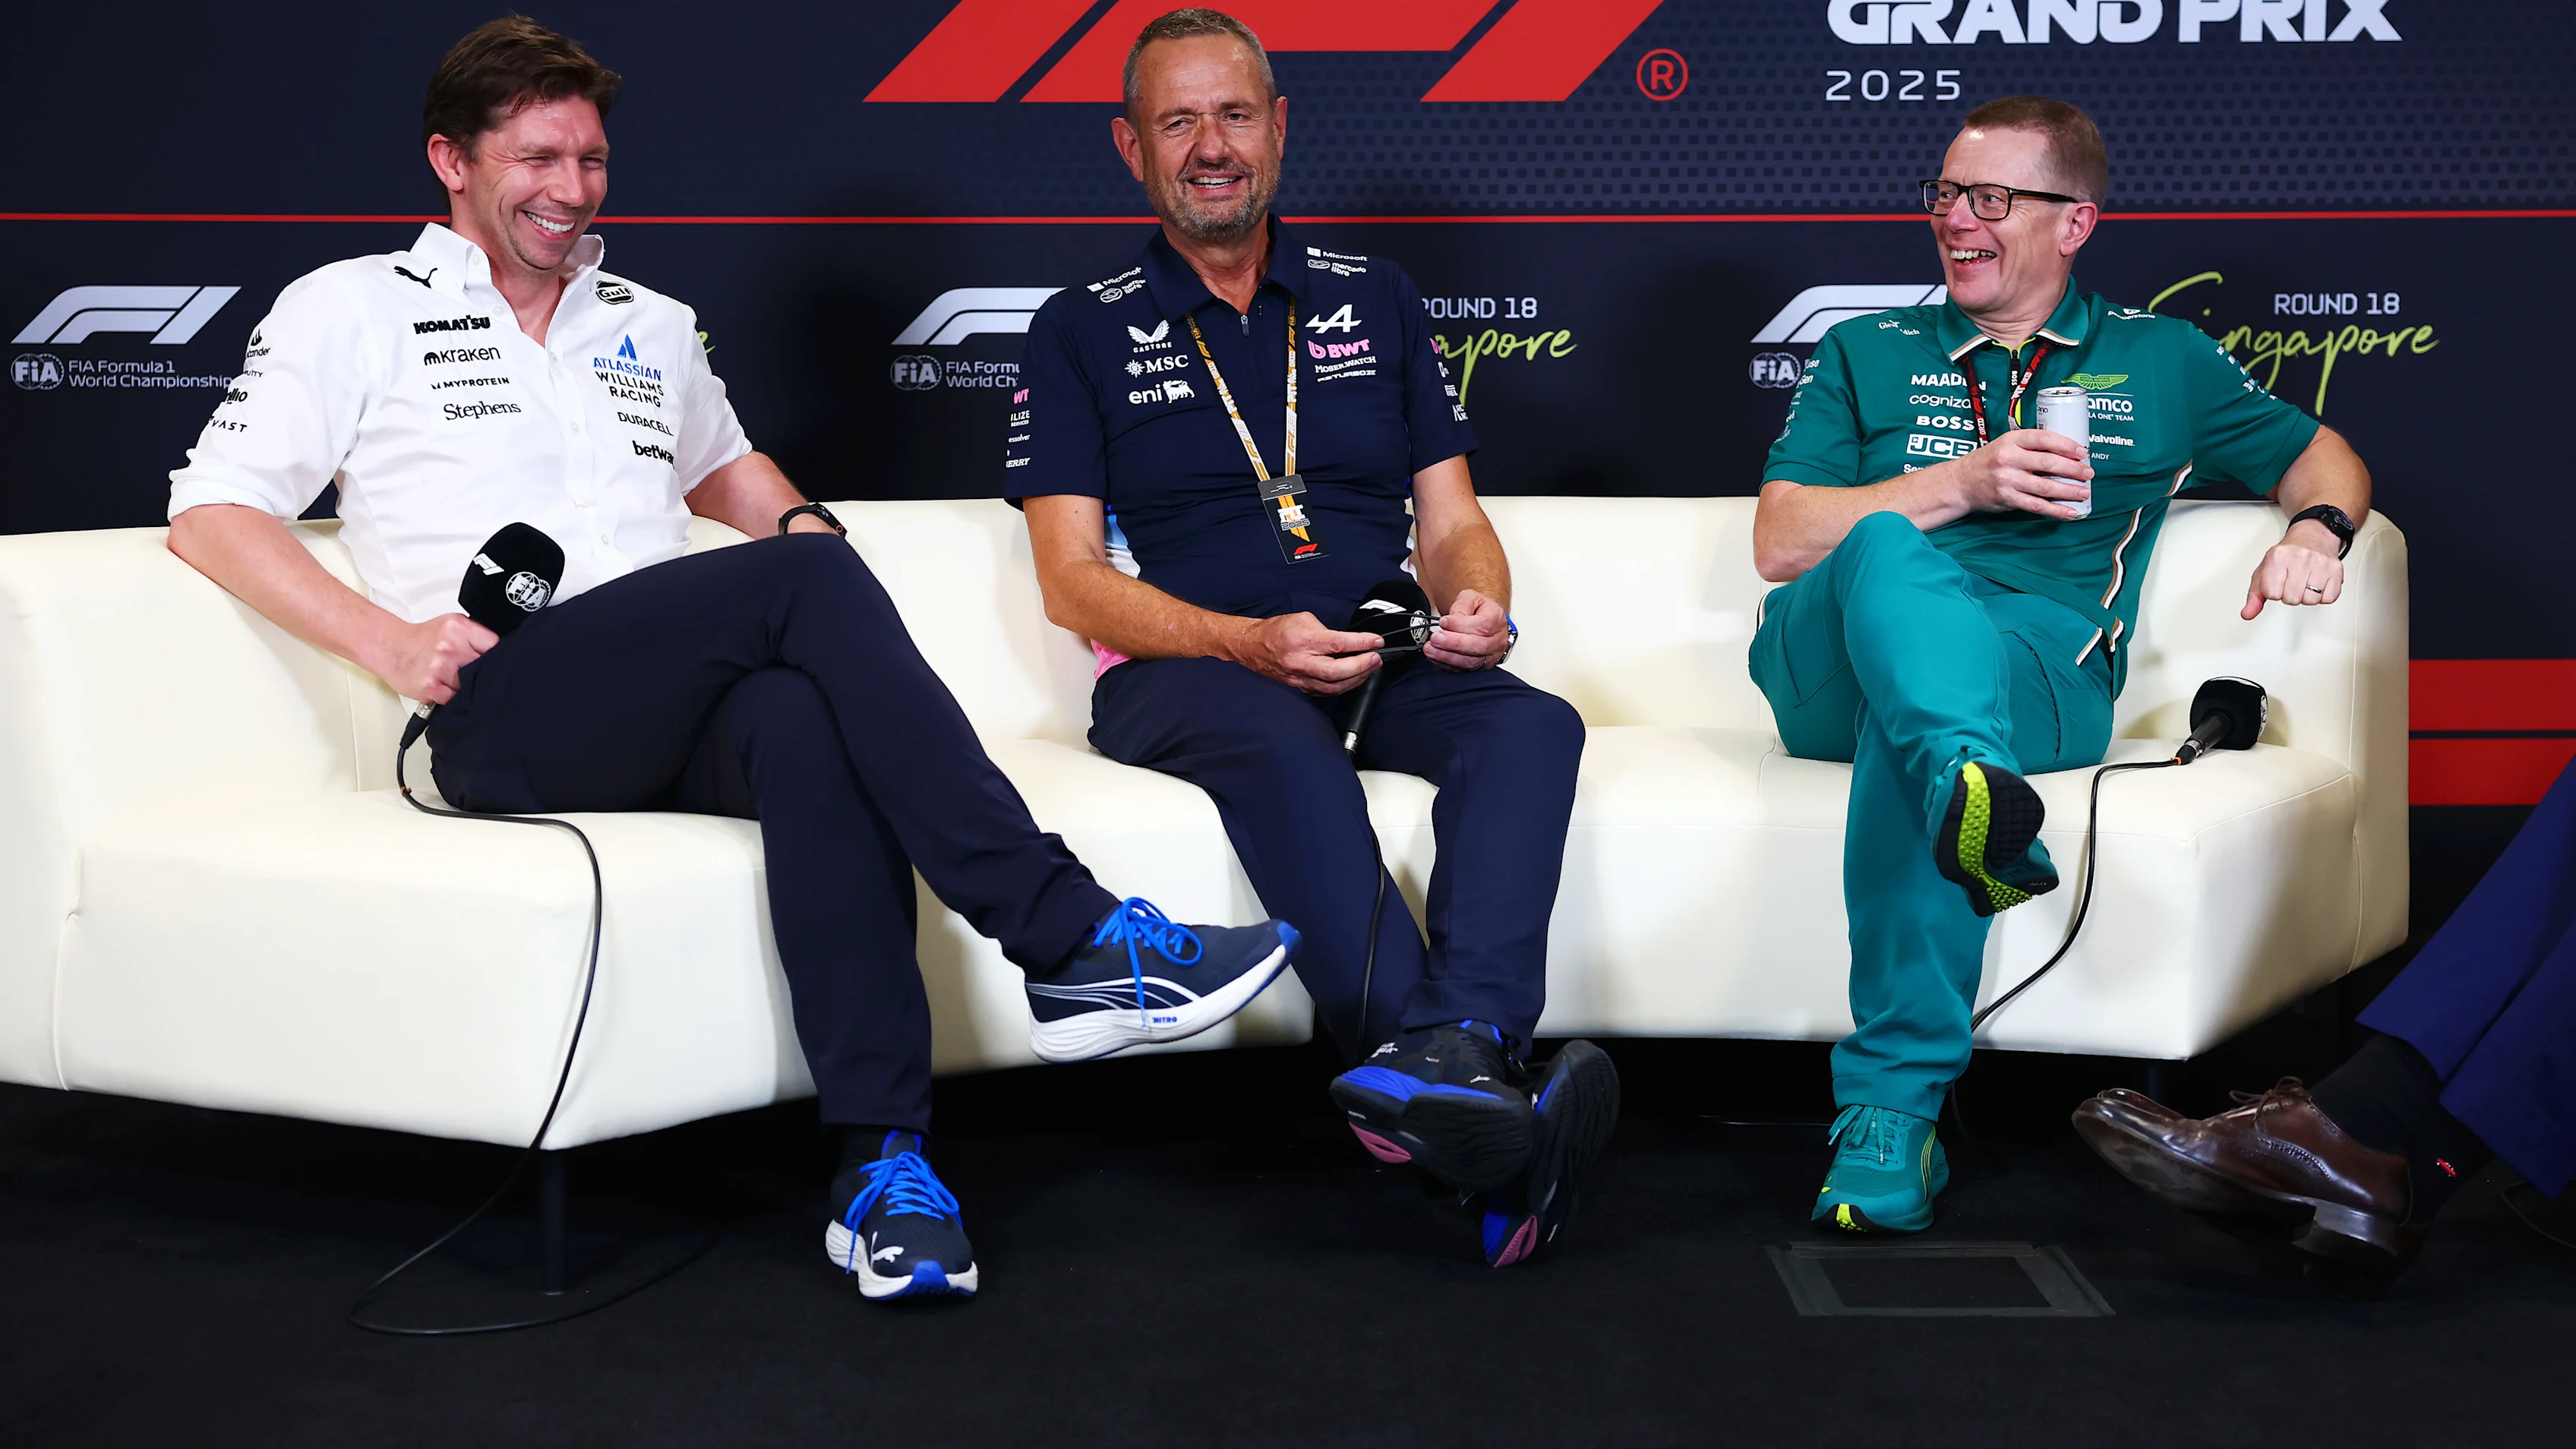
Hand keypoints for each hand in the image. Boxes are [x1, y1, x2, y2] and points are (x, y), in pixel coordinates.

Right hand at [374, 613, 497, 703]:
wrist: (391, 649)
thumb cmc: (422, 639)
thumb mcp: (452, 625)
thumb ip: (475, 635)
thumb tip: (499, 650)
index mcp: (459, 628)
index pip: (494, 646)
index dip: (498, 656)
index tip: (495, 662)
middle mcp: (450, 647)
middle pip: (484, 668)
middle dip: (481, 673)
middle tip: (472, 672)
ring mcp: (440, 668)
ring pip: (471, 686)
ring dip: (468, 686)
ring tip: (456, 679)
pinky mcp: (430, 687)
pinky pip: (455, 699)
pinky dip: (453, 697)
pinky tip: (446, 688)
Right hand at [1232, 612, 1385, 695]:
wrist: (1252, 647)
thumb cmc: (1277, 631)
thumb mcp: (1303, 619)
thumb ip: (1327, 630)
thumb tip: (1348, 641)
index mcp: (1302, 641)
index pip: (1337, 644)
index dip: (1361, 643)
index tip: (1377, 641)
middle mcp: (1300, 663)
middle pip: (1337, 672)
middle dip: (1362, 666)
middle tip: (1376, 658)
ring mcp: (1300, 679)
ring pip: (1334, 687)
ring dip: (1357, 678)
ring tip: (1370, 667)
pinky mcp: (1300, 688)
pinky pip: (1326, 692)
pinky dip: (1344, 686)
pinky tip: (1354, 678)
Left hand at [1426, 587, 1510, 670]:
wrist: (1484, 619)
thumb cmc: (1478, 609)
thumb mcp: (1470, 598)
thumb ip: (1461, 607)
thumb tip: (1451, 620)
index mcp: (1497, 619)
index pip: (1483, 625)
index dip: (1461, 625)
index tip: (1444, 621)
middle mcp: (1497, 640)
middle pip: (1479, 646)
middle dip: (1454, 643)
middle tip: (1435, 638)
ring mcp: (1490, 656)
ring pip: (1472, 662)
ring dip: (1448, 656)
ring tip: (1431, 649)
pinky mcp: (1480, 667)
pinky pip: (1463, 670)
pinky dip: (1446, 664)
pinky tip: (1435, 656)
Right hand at [1950, 428, 2092, 519]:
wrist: (1962, 482)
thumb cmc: (1989, 461)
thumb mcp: (2007, 445)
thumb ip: (2031, 447)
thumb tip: (2067, 454)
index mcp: (2011, 440)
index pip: (2044, 438)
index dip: (2066, 444)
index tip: (2082, 452)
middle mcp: (2009, 459)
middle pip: (2048, 463)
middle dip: (2073, 469)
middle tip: (2089, 473)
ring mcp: (2007, 480)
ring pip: (2045, 486)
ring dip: (2068, 491)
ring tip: (2084, 493)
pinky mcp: (2007, 498)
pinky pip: (2036, 506)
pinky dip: (2055, 510)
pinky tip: (2069, 512)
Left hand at [2242, 527, 2345, 619]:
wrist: (2312, 536)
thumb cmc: (2286, 556)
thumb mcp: (2264, 572)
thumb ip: (2254, 596)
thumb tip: (2247, 614)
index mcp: (2277, 557)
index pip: (2272, 594)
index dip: (2274, 593)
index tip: (2278, 583)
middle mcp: (2300, 557)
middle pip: (2292, 599)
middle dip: (2290, 596)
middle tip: (2292, 583)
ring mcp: (2319, 562)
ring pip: (2311, 600)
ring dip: (2307, 597)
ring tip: (2305, 582)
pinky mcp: (2336, 569)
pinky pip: (2329, 598)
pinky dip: (2323, 596)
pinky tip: (2318, 584)